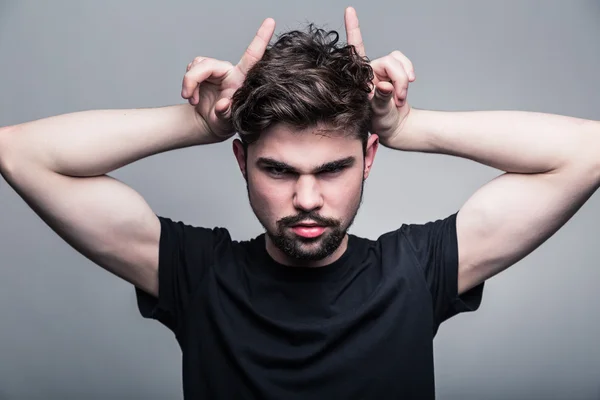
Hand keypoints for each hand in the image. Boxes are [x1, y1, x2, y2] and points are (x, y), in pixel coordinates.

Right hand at [181, 18, 275, 140]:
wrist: (209, 124)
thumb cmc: (222, 122)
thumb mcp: (225, 123)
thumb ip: (225, 114)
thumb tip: (223, 105)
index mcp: (241, 81)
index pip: (252, 57)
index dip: (261, 39)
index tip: (271, 21)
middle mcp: (230, 72)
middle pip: (207, 64)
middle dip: (192, 79)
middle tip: (188, 97)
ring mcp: (217, 71)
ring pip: (197, 65)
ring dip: (189, 82)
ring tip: (192, 99)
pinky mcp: (205, 71)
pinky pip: (192, 67)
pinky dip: (188, 82)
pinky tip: (192, 95)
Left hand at [344, 8, 415, 147]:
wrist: (395, 126)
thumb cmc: (381, 122)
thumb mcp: (379, 114)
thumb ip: (381, 99)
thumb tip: (384, 86)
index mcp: (359, 79)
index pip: (355, 52)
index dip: (353, 30)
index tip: (349, 10)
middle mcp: (369, 72)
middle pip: (388, 62)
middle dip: (399, 80)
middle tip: (399, 99)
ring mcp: (381, 71)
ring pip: (398, 62)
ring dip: (404, 80)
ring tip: (400, 99)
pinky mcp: (394, 72)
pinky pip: (404, 64)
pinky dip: (408, 75)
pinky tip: (404, 91)